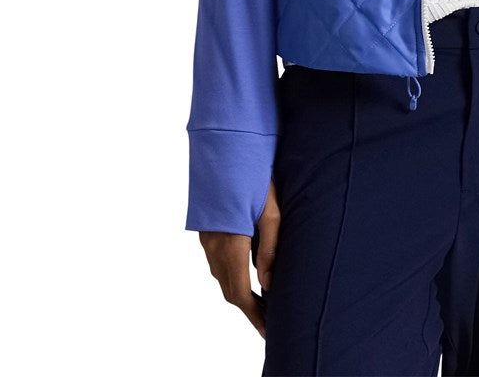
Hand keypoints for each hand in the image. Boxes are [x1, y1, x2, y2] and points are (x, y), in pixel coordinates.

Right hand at [199, 179, 280, 338]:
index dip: (254, 315)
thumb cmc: (255, 176)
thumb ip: (270, 249)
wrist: (228, 149)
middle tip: (270, 321)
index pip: (239, 292)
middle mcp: (213, 246)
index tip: (269, 330)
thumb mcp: (271, 211)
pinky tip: (250, 274)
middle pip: (229, 289)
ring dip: (240, 292)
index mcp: (230, 243)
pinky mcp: (207, 231)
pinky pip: (219, 262)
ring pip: (223, 276)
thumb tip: (268, 284)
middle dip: (249, 308)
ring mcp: (207, 239)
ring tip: (264, 302)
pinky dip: (233, 275)